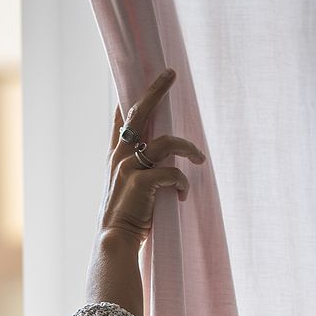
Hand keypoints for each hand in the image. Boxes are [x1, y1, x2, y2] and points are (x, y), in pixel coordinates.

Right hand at [98, 67, 206, 248]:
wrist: (114, 241)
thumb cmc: (126, 218)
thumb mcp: (127, 187)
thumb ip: (138, 169)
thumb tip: (162, 158)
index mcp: (116, 156)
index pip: (122, 118)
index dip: (132, 95)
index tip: (144, 77)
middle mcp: (120, 156)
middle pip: (139, 113)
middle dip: (156, 90)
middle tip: (171, 73)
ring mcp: (128, 168)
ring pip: (166, 142)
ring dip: (188, 149)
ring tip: (200, 158)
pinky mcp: (140, 183)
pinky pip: (172, 174)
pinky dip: (182, 184)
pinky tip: (182, 196)